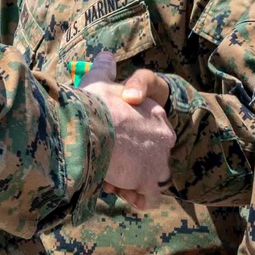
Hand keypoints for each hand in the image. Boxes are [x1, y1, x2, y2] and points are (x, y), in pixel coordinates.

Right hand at [79, 53, 174, 209]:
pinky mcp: (149, 180)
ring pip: (149, 179)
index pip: (147, 135)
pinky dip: (136, 199)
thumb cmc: (93, 103)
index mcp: (154, 112)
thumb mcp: (100, 80)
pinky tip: (118, 192)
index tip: (109, 149)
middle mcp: (162, 135)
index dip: (127, 146)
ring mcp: (158, 158)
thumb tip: (105, 55)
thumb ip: (105, 69)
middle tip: (107, 169)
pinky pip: (148, 197)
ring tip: (109, 181)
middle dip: (129, 168)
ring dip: (130, 183)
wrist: (92, 124)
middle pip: (149, 158)